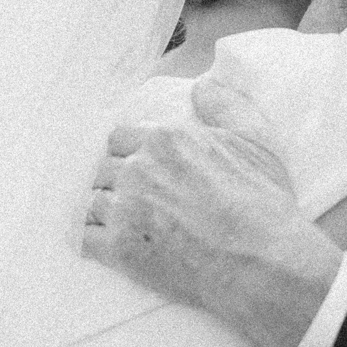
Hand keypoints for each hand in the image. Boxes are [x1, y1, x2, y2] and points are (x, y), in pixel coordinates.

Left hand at [83, 75, 341, 346]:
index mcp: (166, 138)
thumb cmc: (263, 203)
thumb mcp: (257, 141)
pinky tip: (103, 244)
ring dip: (101, 211)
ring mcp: (125, 208)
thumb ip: (227, 106)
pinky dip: (90, 240)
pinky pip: (83, 238)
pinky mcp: (119, 248)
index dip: (128, 155)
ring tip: (118, 224)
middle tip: (130, 201)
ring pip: (90, 200)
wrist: (260, 262)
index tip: (139, 171)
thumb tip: (203, 85)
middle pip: (101, 168)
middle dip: (113, 182)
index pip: (119, 137)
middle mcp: (139, 168)